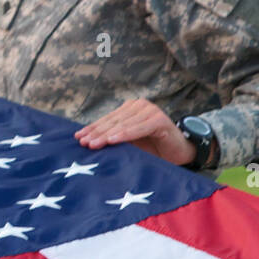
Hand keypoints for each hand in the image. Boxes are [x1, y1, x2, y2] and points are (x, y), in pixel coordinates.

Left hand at [75, 99, 197, 165]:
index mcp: (129, 108)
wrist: (180, 152)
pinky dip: (125, 135)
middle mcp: (139, 106)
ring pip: (123, 125)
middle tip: (83, 142)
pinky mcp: (159, 119)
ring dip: (107, 135)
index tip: (78, 137)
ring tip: (94, 143)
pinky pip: (138, 128)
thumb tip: (88, 142)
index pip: (108, 119)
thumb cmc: (153, 147)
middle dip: (96, 132)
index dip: (93, 128)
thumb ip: (114, 138)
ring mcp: (150, 110)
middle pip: (113, 121)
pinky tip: (113, 140)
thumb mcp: (130, 142)